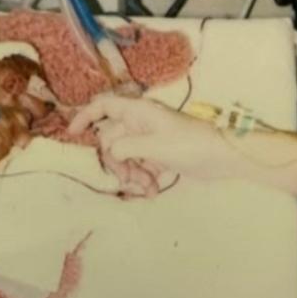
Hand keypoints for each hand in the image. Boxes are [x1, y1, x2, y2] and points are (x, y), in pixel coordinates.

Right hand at [67, 94, 235, 179]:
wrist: (223, 157)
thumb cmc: (189, 144)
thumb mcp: (154, 146)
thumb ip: (125, 146)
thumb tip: (110, 151)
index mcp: (137, 112)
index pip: (104, 106)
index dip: (86, 116)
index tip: (73, 134)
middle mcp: (140, 124)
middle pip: (112, 141)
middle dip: (117, 163)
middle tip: (129, 179)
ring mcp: (150, 140)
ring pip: (126, 157)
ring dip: (132, 175)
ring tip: (147, 188)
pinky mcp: (160, 156)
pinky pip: (141, 167)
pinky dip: (144, 179)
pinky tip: (153, 190)